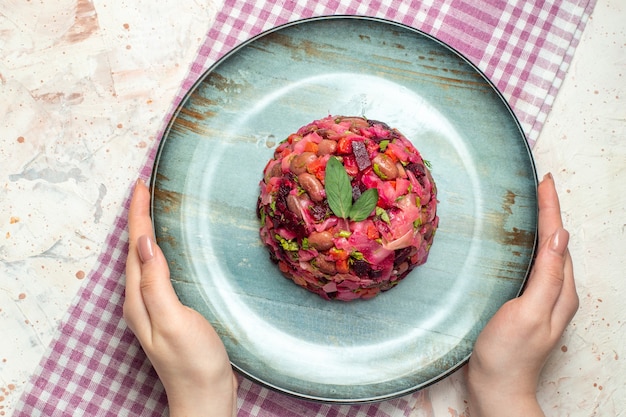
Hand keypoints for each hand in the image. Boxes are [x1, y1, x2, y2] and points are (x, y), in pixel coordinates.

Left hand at [123, 179, 236, 416]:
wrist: (205, 396)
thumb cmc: (193, 362)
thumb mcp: (174, 320)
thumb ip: (156, 283)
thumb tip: (144, 243)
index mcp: (139, 299)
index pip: (135, 247)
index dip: (138, 215)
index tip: (142, 185)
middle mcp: (141, 300)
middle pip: (135, 250)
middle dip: (138, 218)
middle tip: (145, 189)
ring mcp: (154, 307)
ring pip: (145, 260)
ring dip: (146, 232)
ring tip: (152, 210)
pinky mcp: (169, 311)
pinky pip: (158, 272)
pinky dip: (159, 252)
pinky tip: (167, 249)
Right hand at [467, 173, 577, 416]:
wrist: (498, 387)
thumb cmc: (509, 353)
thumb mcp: (529, 312)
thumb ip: (547, 276)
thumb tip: (560, 237)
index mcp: (560, 290)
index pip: (557, 240)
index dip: (551, 209)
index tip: (544, 181)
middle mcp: (557, 292)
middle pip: (557, 242)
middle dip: (550, 212)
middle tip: (539, 186)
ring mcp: (544, 299)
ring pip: (548, 253)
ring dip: (543, 227)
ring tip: (534, 205)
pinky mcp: (528, 304)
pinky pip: (536, 265)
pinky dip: (533, 245)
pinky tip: (524, 243)